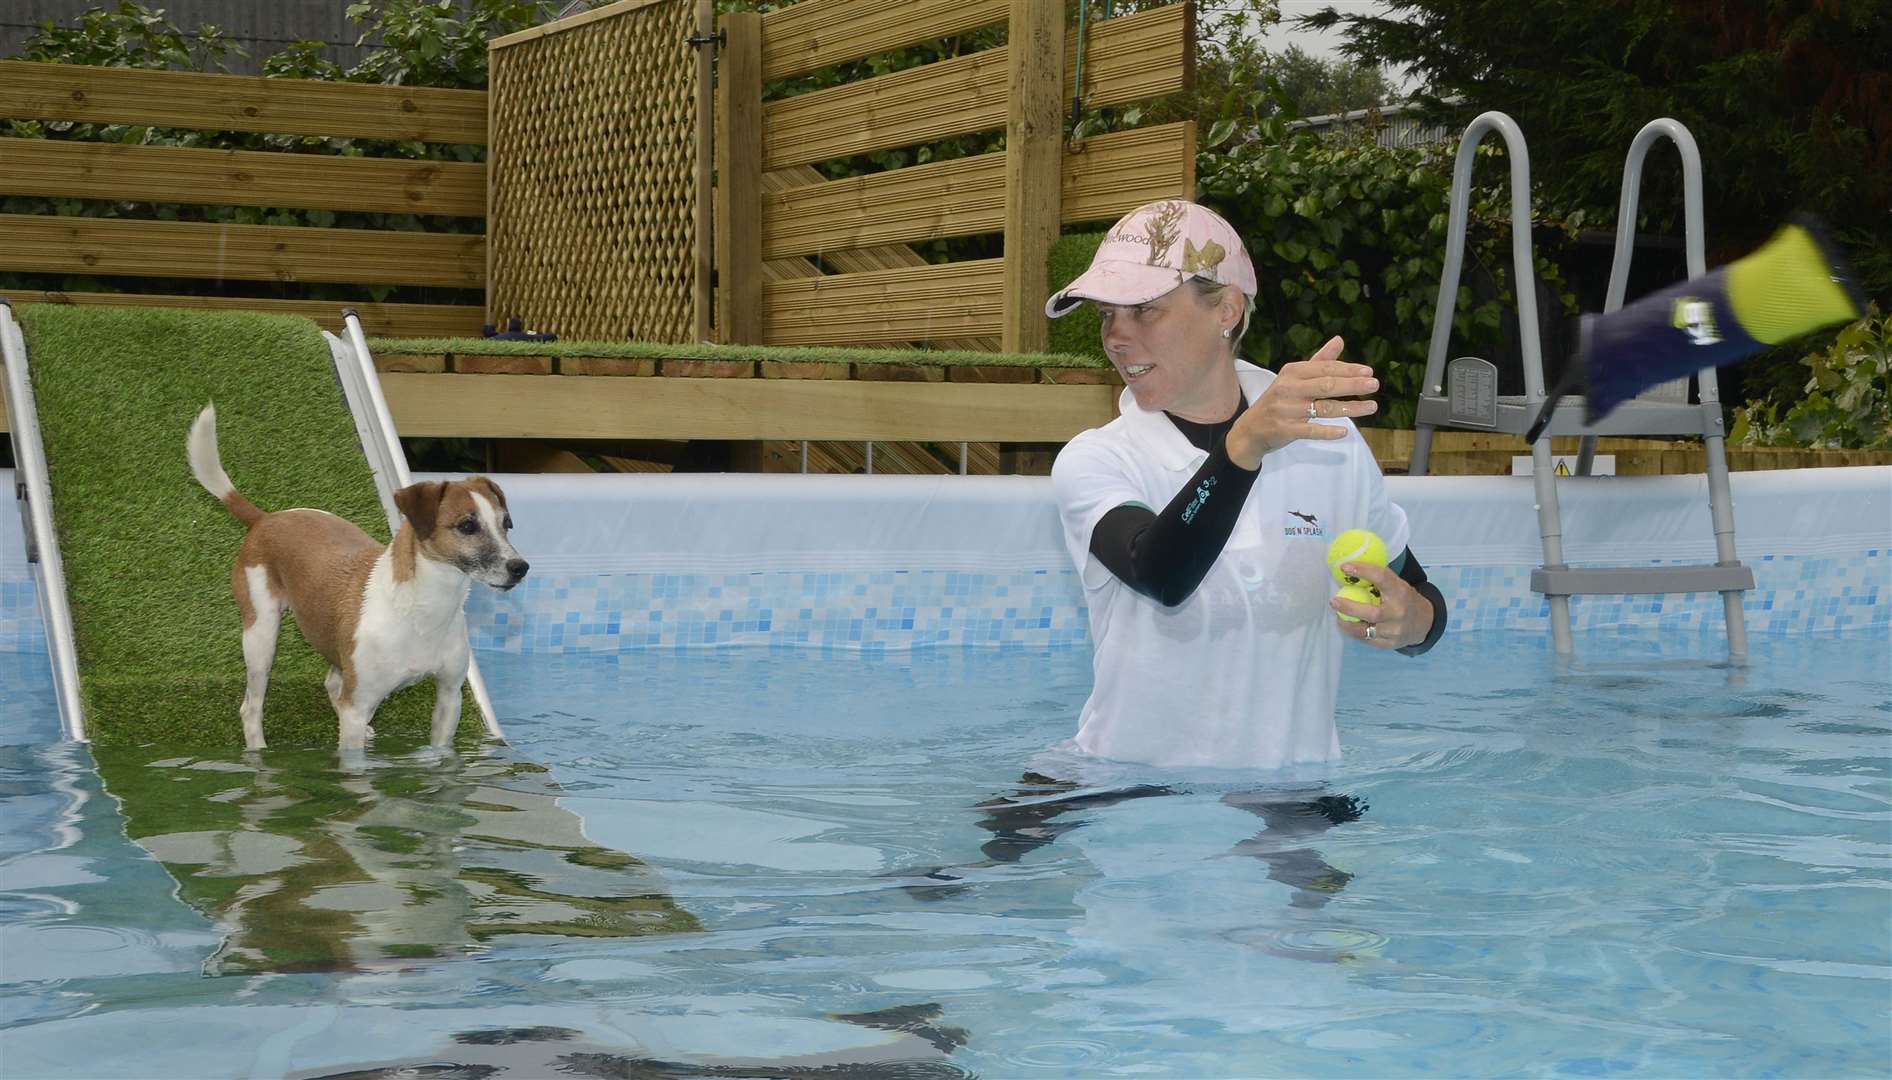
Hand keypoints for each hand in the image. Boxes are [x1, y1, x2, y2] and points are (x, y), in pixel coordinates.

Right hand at [1226, 336, 1378, 469]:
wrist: (1251, 429)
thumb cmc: (1279, 400)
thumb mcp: (1295, 378)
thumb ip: (1319, 360)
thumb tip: (1340, 340)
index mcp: (1292, 372)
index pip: (1325, 368)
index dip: (1348, 370)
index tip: (1369, 372)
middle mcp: (1288, 388)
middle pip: (1326, 385)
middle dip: (1352, 384)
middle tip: (1374, 385)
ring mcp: (1286, 410)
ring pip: (1323, 408)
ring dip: (1350, 408)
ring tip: (1372, 407)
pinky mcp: (1285, 429)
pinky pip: (1310, 430)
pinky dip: (1327, 432)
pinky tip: (1344, 431)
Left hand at [1332, 560, 1431, 649]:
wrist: (1424, 622)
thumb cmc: (1405, 599)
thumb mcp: (1398, 585)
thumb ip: (1379, 579)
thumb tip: (1350, 567)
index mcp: (1401, 591)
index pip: (1382, 578)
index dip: (1363, 570)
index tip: (1345, 567)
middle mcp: (1399, 612)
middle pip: (1373, 613)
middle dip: (1350, 607)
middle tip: (1334, 601)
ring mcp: (1395, 630)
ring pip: (1367, 631)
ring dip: (1348, 624)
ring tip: (1338, 616)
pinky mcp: (1390, 643)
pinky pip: (1367, 640)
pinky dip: (1354, 633)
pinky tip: (1348, 625)